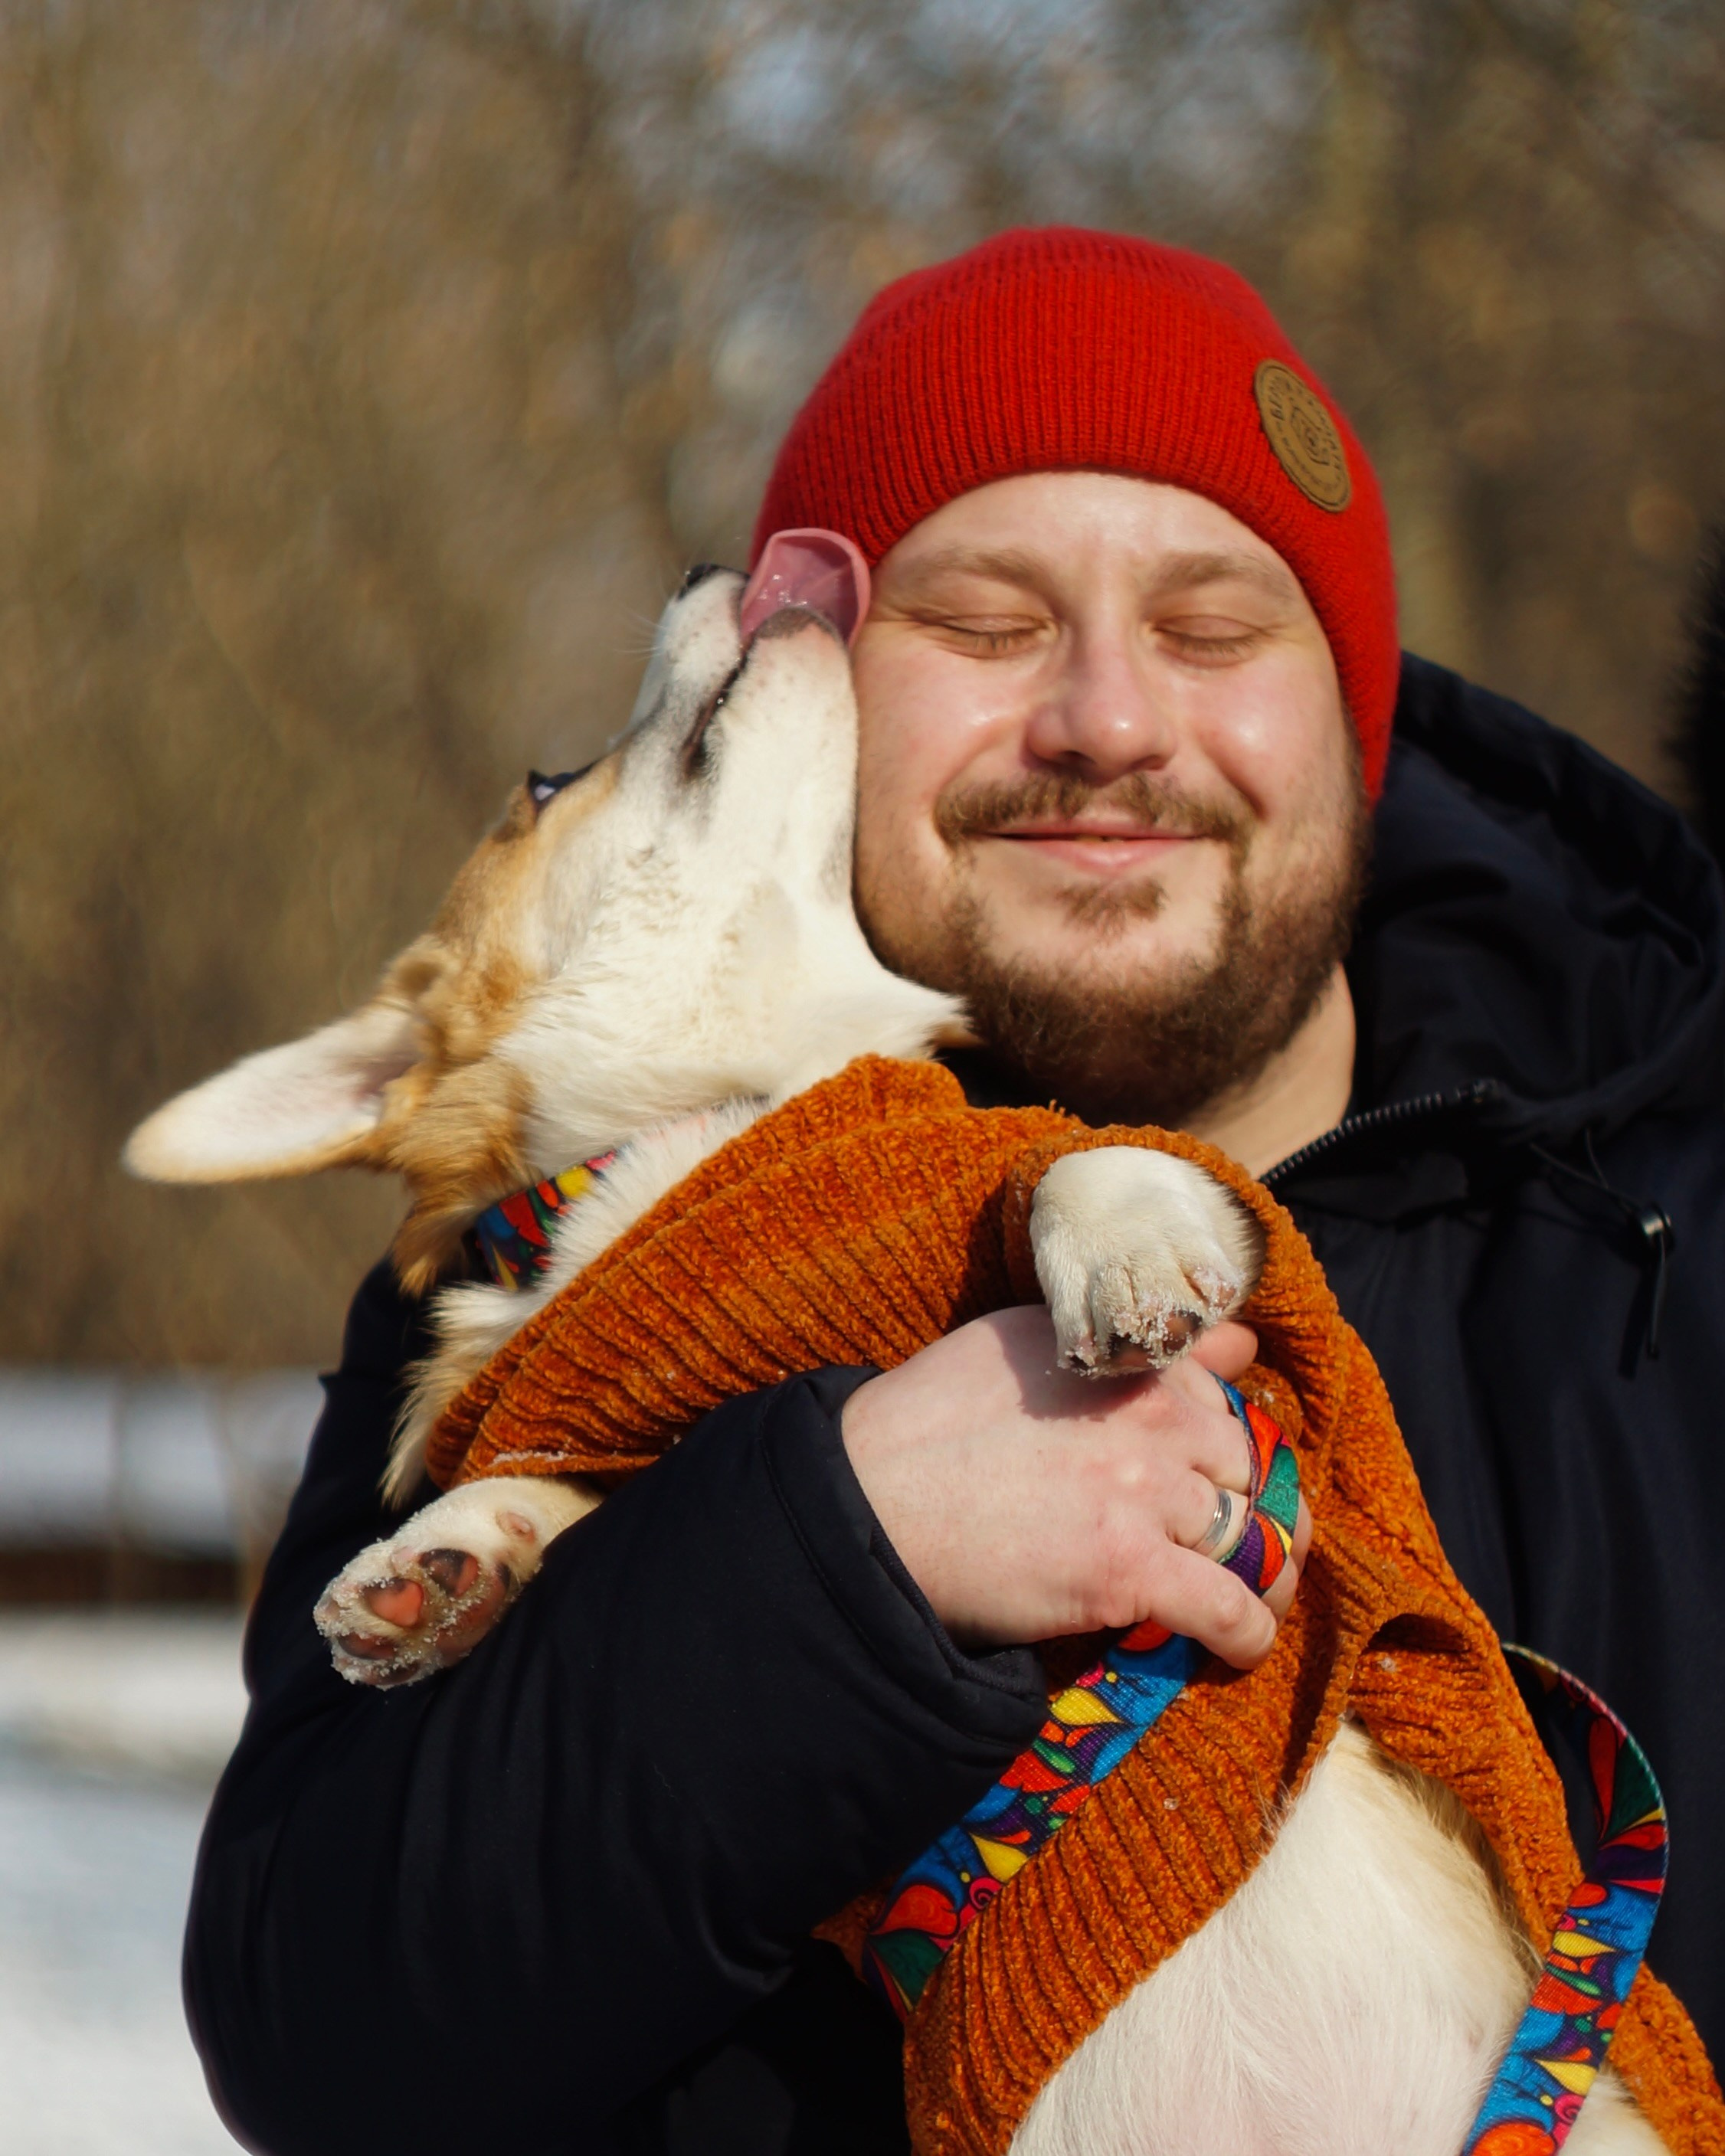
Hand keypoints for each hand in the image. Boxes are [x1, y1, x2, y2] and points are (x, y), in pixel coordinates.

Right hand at [840, 1305, 1310, 1667]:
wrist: (869, 1496)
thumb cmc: (929, 1419)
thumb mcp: (1032, 1341)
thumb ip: (1136, 1344)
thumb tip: (1236, 1343)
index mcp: (1130, 1361)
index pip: (1227, 1400)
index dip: (1222, 1447)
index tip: (1211, 1478)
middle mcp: (1153, 1417)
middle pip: (1249, 1471)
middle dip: (1249, 1506)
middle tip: (1232, 1541)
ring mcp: (1147, 1493)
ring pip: (1252, 1539)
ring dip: (1261, 1572)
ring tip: (1253, 1596)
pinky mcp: (1131, 1569)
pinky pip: (1228, 1609)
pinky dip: (1248, 1634)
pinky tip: (1240, 1648)